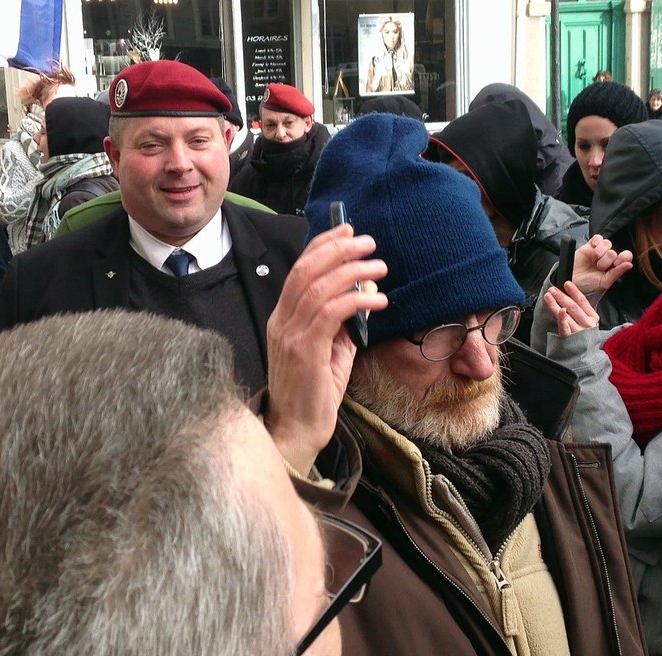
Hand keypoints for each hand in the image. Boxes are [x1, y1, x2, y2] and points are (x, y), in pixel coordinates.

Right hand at [265, 224, 387, 472]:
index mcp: (283, 317)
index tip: (349, 229)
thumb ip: (344, 322)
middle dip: (339, 249)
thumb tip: (367, 293)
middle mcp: (281, 321)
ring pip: (319, 287)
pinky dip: (356, 301)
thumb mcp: (332, 349)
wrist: (296, 430)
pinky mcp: (305, 351)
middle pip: (306, 270)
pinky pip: (331, 314)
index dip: (324, 244)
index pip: (299, 268)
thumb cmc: (314, 392)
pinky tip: (378, 301)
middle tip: (368, 241)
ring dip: (353, 271)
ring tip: (380, 267)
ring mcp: (290, 335)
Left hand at [544, 281, 598, 335]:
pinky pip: (565, 327)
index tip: (566, 283)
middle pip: (573, 306)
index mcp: (593, 317)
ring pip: (567, 314)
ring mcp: (579, 331)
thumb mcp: (587, 322)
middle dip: (562, 296)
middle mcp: (588, 323)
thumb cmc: (584, 336)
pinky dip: (562, 318)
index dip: (574, 291)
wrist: (585, 356)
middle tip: (552, 289)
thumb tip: (567, 295)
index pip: (583, 301)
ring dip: (556, 303)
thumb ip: (580, 310)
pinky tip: (559, 310)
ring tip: (548, 296)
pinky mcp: (571, 338)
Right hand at [571, 234, 633, 294]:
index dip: (623, 257)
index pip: (625, 257)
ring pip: (607, 243)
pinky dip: (596, 241)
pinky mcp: (589, 246)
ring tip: (594, 260)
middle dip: (606, 260)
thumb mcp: (604, 282)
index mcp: (615, 267)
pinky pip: (597, 237)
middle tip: (599, 267)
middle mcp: (608, 259)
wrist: (571, 281)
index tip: (617, 262)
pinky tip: (592, 248)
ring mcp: (599, 252)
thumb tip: (629, 264)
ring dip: (600, 251)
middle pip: (614, 251)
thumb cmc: (588, 286)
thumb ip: (617, 273)